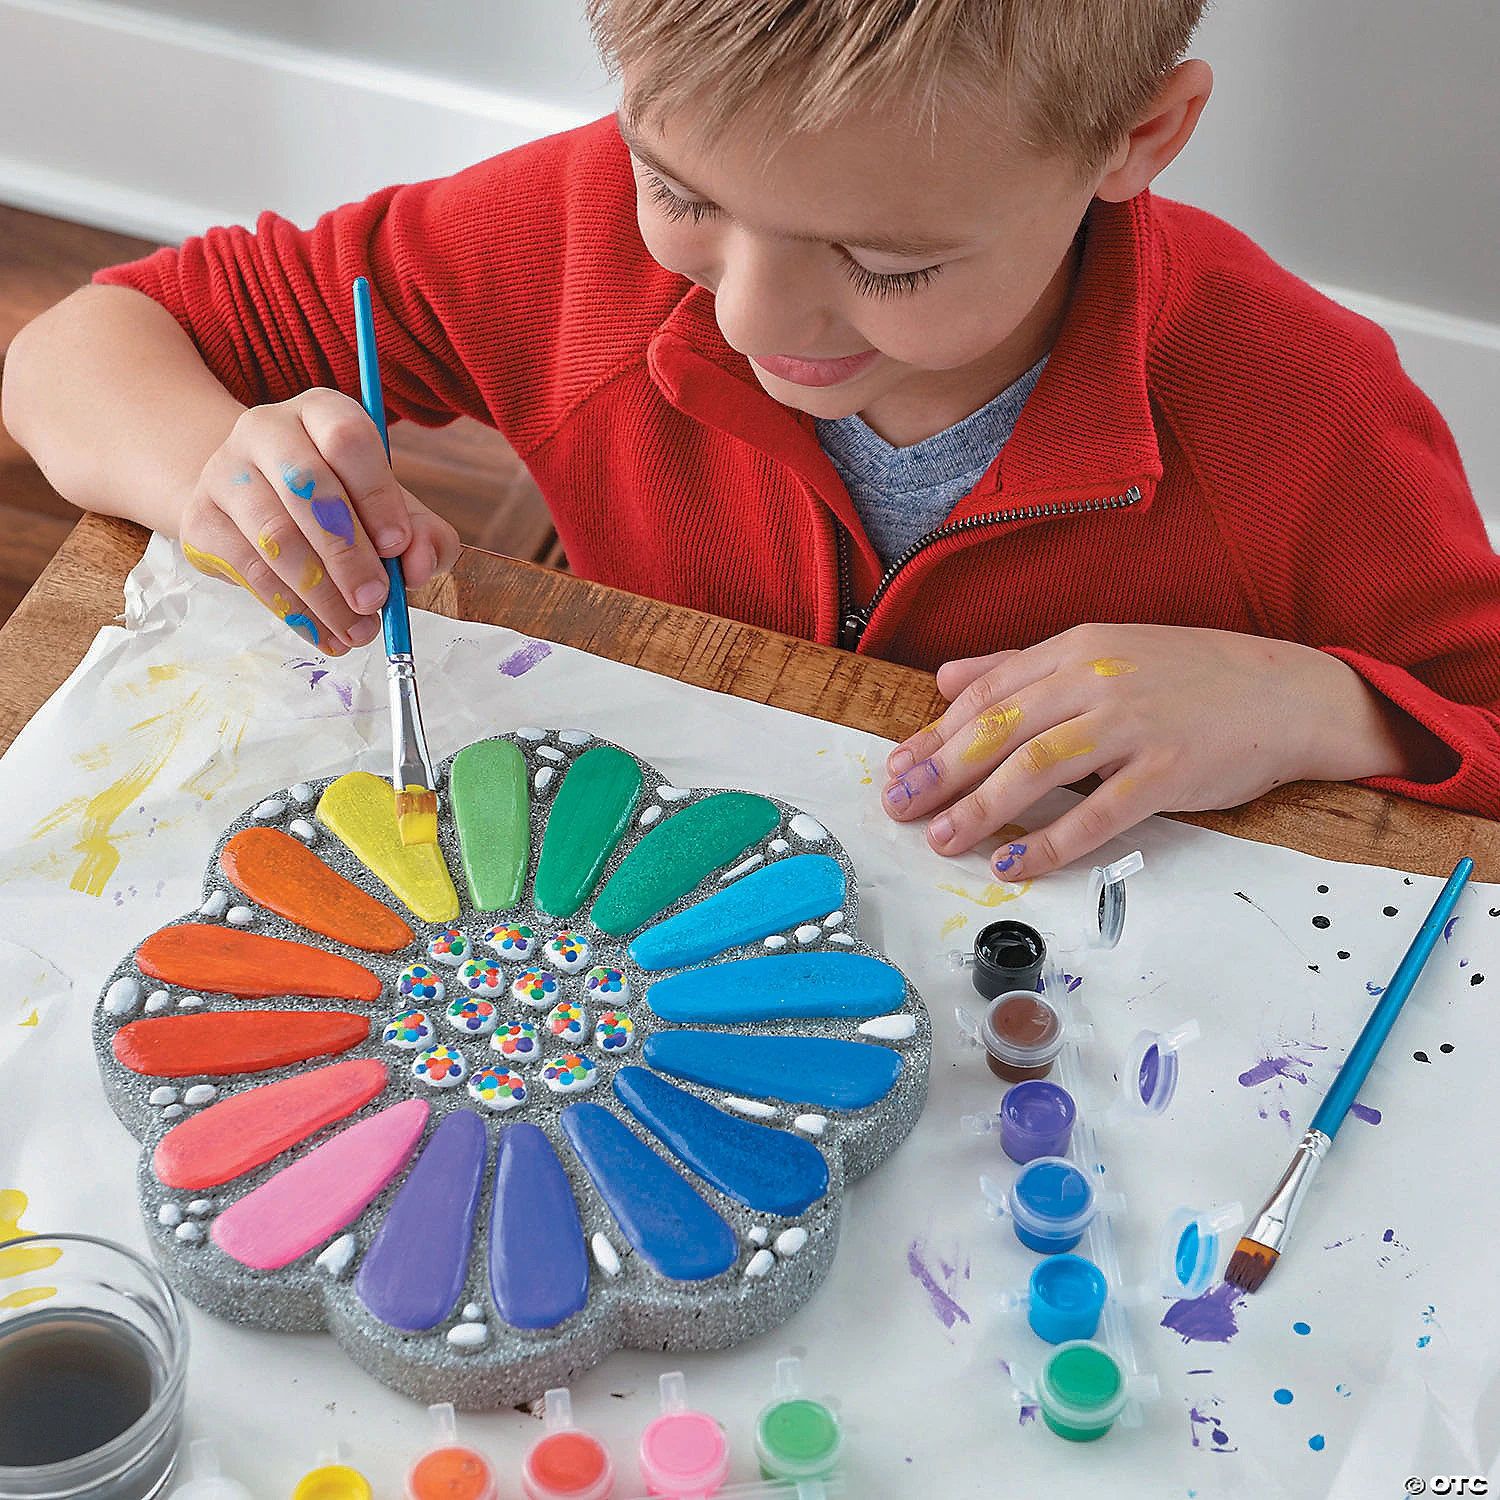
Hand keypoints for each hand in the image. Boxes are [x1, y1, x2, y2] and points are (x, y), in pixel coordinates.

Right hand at [177, 389, 460, 652]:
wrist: (255, 502)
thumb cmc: (342, 504)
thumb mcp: (392, 512)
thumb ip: (422, 536)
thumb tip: (418, 565)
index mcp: (322, 412)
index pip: (347, 438)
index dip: (376, 495)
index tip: (398, 547)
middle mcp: (267, 429)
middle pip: (307, 487)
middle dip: (347, 553)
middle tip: (375, 601)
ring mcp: (225, 471)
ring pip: (275, 535)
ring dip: (322, 593)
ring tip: (358, 631)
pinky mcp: (202, 519)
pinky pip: (249, 570)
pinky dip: (293, 609)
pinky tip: (326, 634)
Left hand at [881, 623, 1419, 879]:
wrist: (1288, 692)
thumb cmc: (1192, 677)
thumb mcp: (1103, 651)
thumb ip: (1021, 666)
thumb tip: (946, 678)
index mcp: (1076, 649)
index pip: (986, 693)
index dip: (935, 734)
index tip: (899, 768)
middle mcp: (1097, 681)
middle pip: (1000, 728)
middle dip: (941, 771)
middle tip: (900, 807)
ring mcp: (1133, 725)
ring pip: (1037, 767)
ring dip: (981, 806)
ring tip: (943, 839)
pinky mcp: (1168, 770)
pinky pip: (1098, 812)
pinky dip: (1051, 840)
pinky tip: (1013, 861)